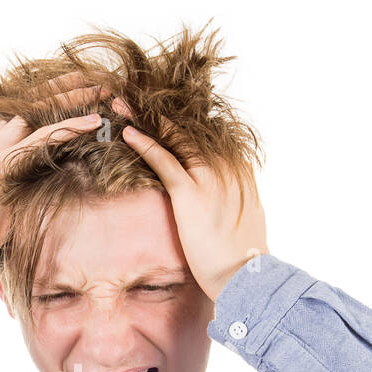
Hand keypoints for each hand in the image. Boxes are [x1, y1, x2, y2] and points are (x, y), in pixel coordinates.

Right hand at [0, 72, 111, 280]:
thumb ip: (16, 175)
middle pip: (30, 101)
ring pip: (39, 111)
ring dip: (72, 99)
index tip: (75, 88)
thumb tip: (41, 175)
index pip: (21, 109)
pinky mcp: (4, 163)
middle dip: (64, 87)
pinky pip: (43, 138)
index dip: (50, 97)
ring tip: (102, 91)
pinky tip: (93, 122)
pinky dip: (70, 128)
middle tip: (94, 79)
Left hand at [115, 101, 267, 300]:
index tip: (163, 113)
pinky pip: (164, 161)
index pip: (208, 135)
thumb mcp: (248, 218)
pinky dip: (144, 144)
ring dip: (146, 119)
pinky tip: (127, 132)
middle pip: (190, 129)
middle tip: (137, 96)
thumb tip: (229, 198)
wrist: (245, 275)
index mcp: (240, 170)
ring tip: (123, 105)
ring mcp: (210, 177)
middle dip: (161, 112)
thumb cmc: (244, 256)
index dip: (182, 122)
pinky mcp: (192, 193)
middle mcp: (227, 167)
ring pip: (175, 138)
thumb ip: (238, 198)